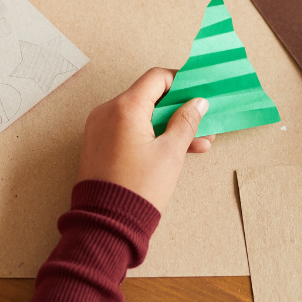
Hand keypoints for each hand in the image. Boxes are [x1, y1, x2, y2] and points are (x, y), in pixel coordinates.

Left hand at [77, 68, 213, 211]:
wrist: (107, 223)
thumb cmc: (139, 188)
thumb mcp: (171, 153)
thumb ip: (186, 122)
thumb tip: (198, 102)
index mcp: (125, 107)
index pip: (157, 78)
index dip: (180, 82)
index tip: (197, 93)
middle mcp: (107, 111)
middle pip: (149, 97)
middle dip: (178, 109)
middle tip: (203, 121)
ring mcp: (100, 127)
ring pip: (140, 116)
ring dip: (167, 125)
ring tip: (196, 143)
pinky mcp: (98, 143)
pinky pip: (128, 129)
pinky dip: (149, 135)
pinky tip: (174, 149)